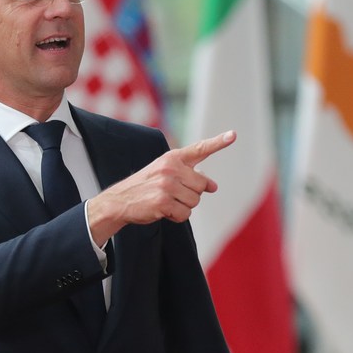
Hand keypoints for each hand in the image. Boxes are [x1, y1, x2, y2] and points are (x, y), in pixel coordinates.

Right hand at [87, 131, 235, 244]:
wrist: (120, 200)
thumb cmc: (146, 186)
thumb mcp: (165, 173)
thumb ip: (189, 175)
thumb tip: (213, 186)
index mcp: (172, 158)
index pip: (199, 149)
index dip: (218, 142)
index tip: (233, 135)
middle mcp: (170, 168)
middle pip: (202, 185)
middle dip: (192, 194)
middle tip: (174, 194)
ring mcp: (166, 185)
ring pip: (195, 201)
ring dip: (183, 206)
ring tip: (166, 201)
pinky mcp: (162, 202)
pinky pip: (185, 215)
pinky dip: (177, 217)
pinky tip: (163, 211)